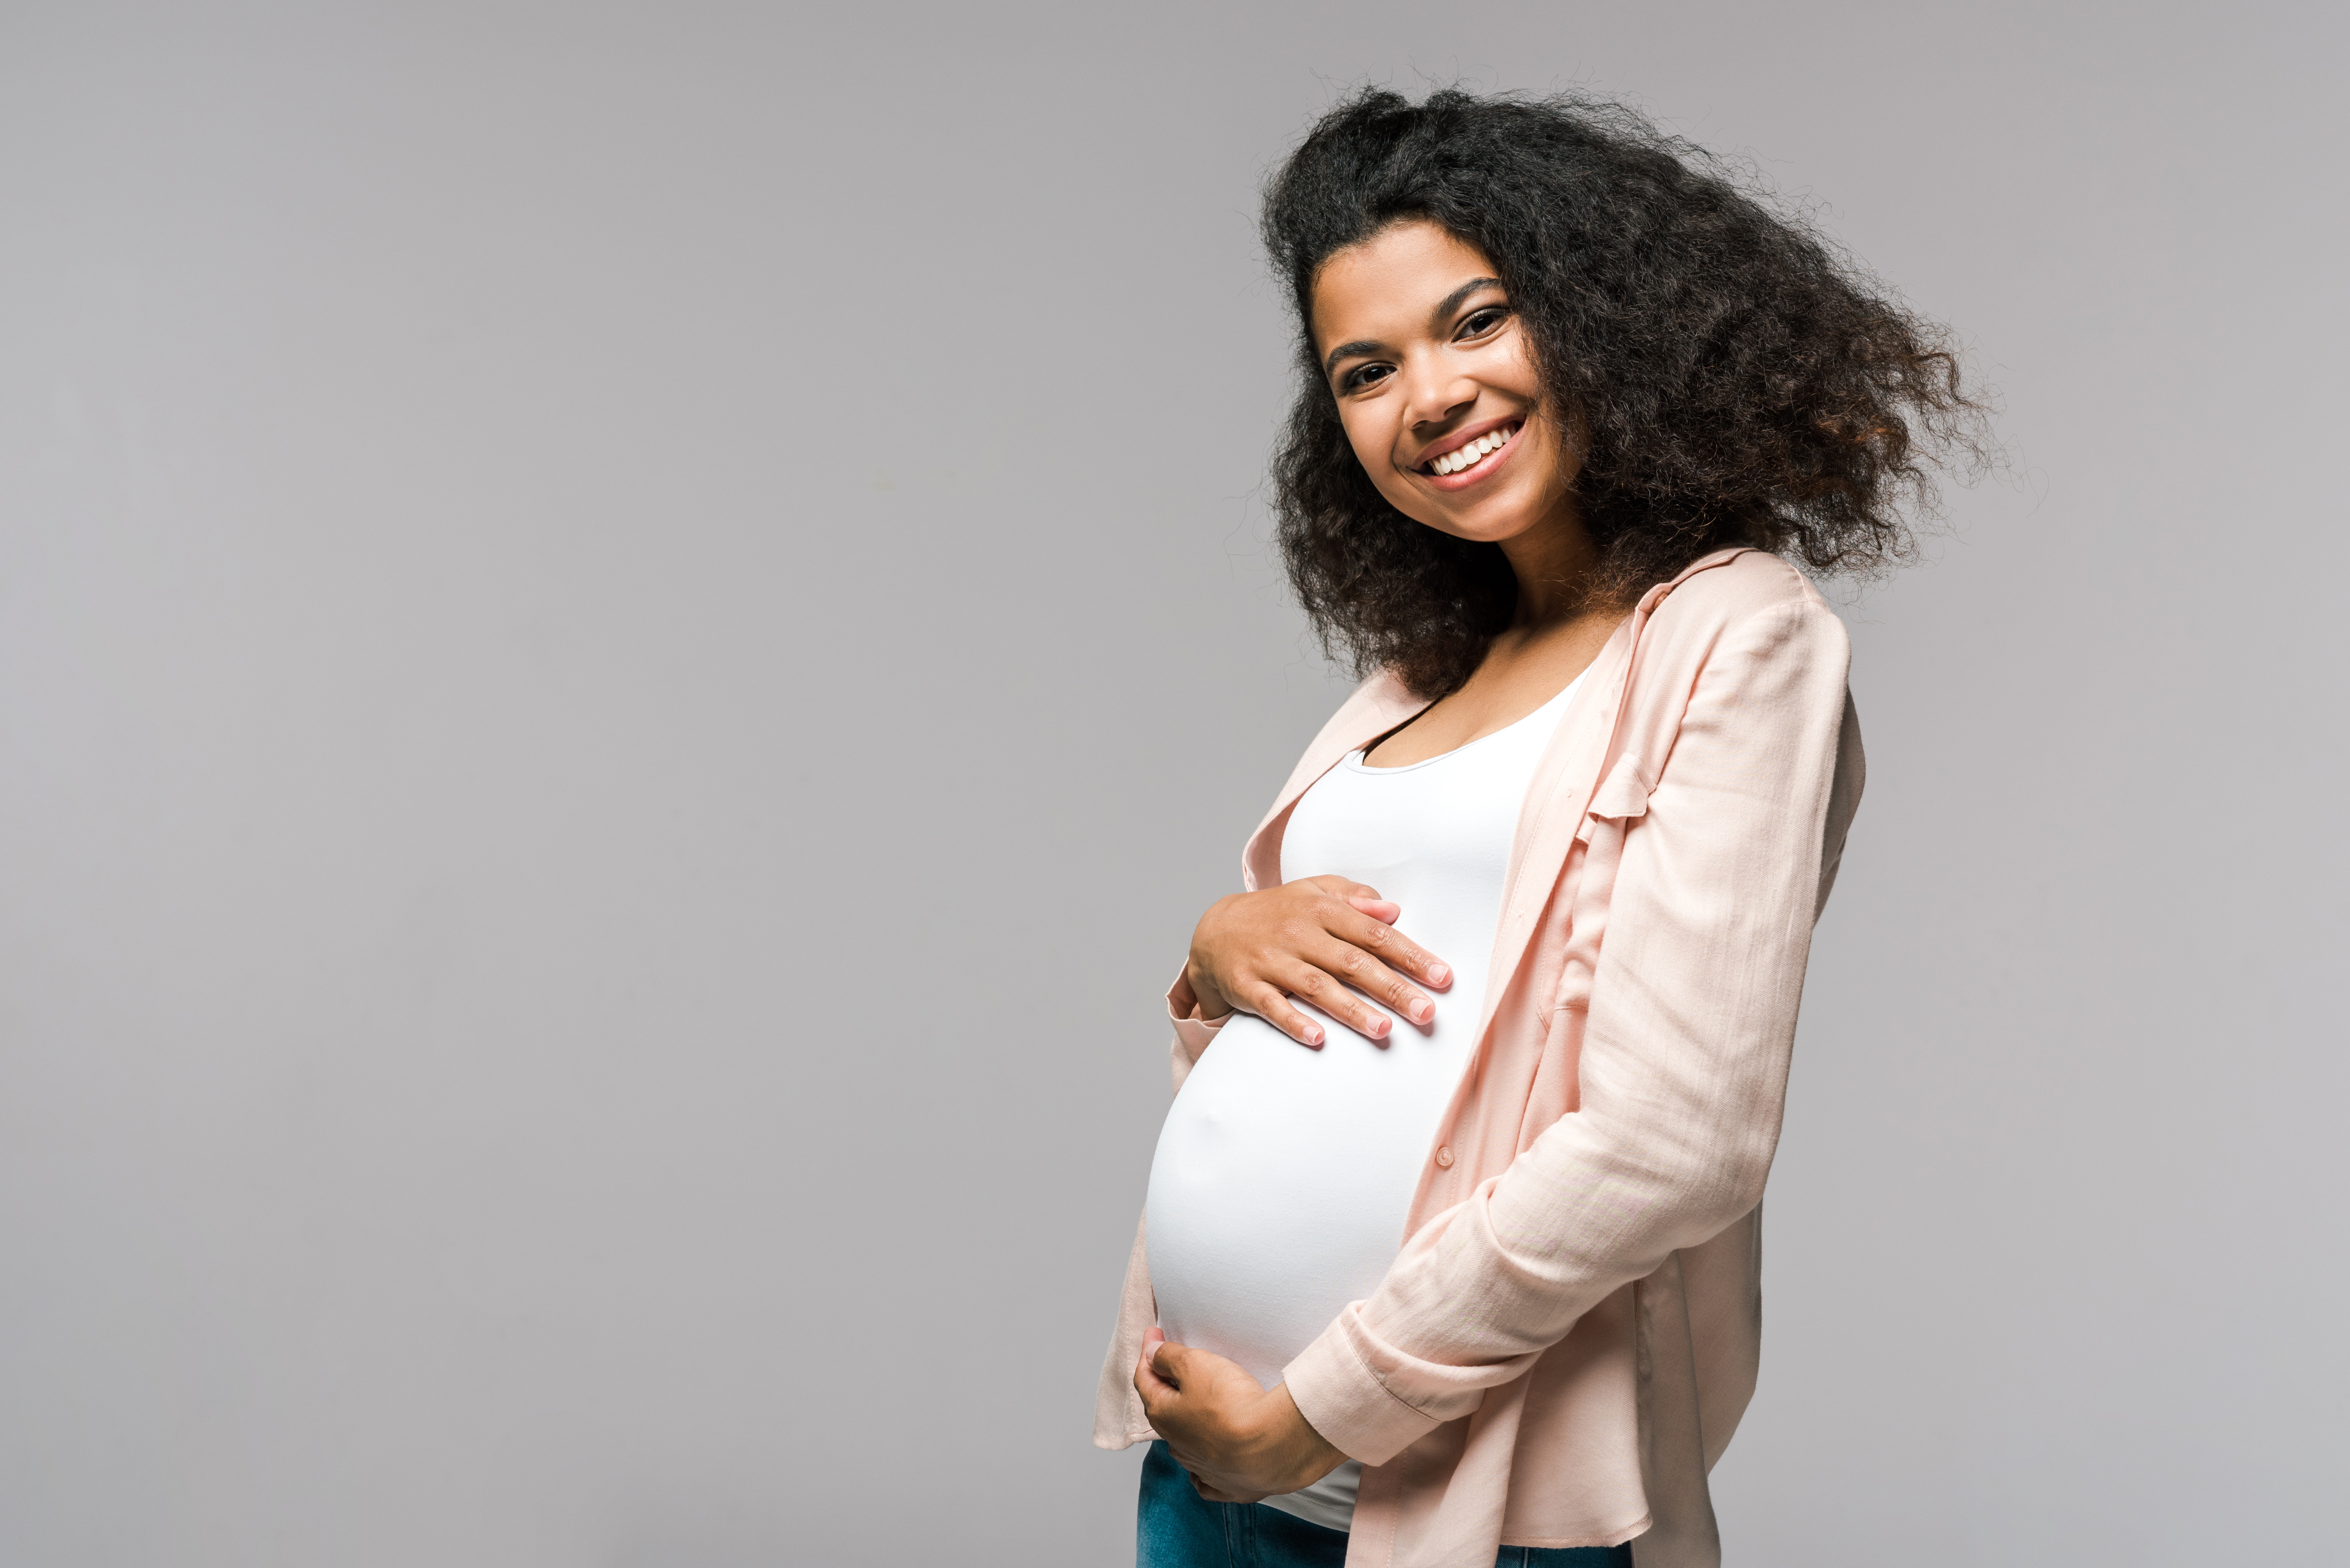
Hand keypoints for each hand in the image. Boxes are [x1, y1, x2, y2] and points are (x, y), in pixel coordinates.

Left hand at [1134, 1328, 1346, 1501]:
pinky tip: (1208, 1462)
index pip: (1145, 1379)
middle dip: (1167, 1386)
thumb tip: (1151, 1353)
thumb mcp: (1196, 1365)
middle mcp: (1177, 1446)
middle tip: (1174, 1364)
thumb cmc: (1232, 1405)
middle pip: (1165, 1410)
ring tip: (1200, 1405)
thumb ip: (1169, 1357)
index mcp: (1163, 1416)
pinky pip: (1209, 1478)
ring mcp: (1203, 1469)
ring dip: (1188, 1422)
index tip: (1155, 1334)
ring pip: (1186, 1442)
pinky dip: (1205, 1467)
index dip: (1148, 1353)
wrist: (1274, 1446)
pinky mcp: (1229, 1485)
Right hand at [1183, 876, 1451, 1047]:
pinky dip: (1293, 1022)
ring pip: (1316, 987)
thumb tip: (1392, 910)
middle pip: (1352, 962)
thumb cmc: (1278, 914)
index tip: (1442, 977)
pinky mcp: (1247, 986)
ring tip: (1384, 1030)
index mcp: (1321, 910)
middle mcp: (1298, 934)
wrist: (1214, 931)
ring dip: (1351, 1010)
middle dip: (1392, 988)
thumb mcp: (1313, 892)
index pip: (1373, 933)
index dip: (1409, 955)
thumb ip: (1354, 898)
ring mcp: (1271, 961)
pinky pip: (1271, 1007)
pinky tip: (1317, 1039)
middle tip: (1426, 1013)